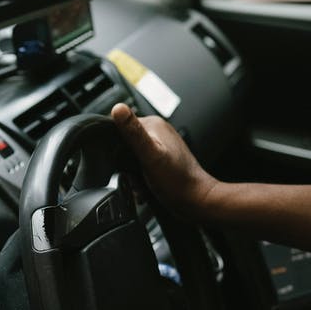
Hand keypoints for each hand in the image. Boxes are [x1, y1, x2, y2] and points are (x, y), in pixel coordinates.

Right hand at [111, 103, 219, 220]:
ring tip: (140, 183)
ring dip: (130, 174)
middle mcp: (157, 133)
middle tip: (134, 177)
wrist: (196, 201)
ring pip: (130, 158)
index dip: (114, 148)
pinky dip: (138, 178)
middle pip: (123, 145)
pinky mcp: (160, 160)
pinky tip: (144, 187)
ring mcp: (159, 147)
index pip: (119, 128)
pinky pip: (139, 167)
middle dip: (123, 165)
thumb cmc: (178, 181)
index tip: (123, 163)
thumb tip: (118, 108)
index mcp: (153, 125)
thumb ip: (133, 132)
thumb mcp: (150, 155)